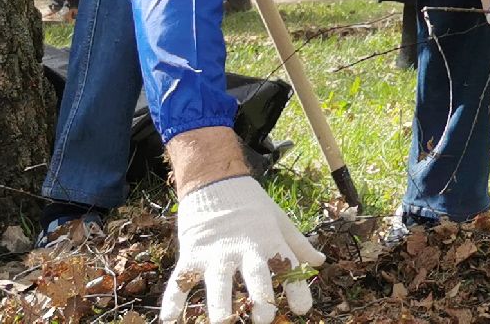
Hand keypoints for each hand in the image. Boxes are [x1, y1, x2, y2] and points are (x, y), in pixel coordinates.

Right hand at [160, 176, 323, 323]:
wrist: (215, 181)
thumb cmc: (251, 205)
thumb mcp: (278, 221)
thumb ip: (297, 244)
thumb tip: (320, 262)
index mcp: (269, 241)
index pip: (287, 266)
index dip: (297, 289)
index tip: (302, 310)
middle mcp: (244, 249)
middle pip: (254, 276)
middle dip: (260, 299)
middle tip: (264, 320)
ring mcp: (216, 253)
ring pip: (218, 283)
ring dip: (219, 305)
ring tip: (222, 323)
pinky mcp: (192, 254)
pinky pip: (181, 281)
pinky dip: (173, 302)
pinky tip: (169, 322)